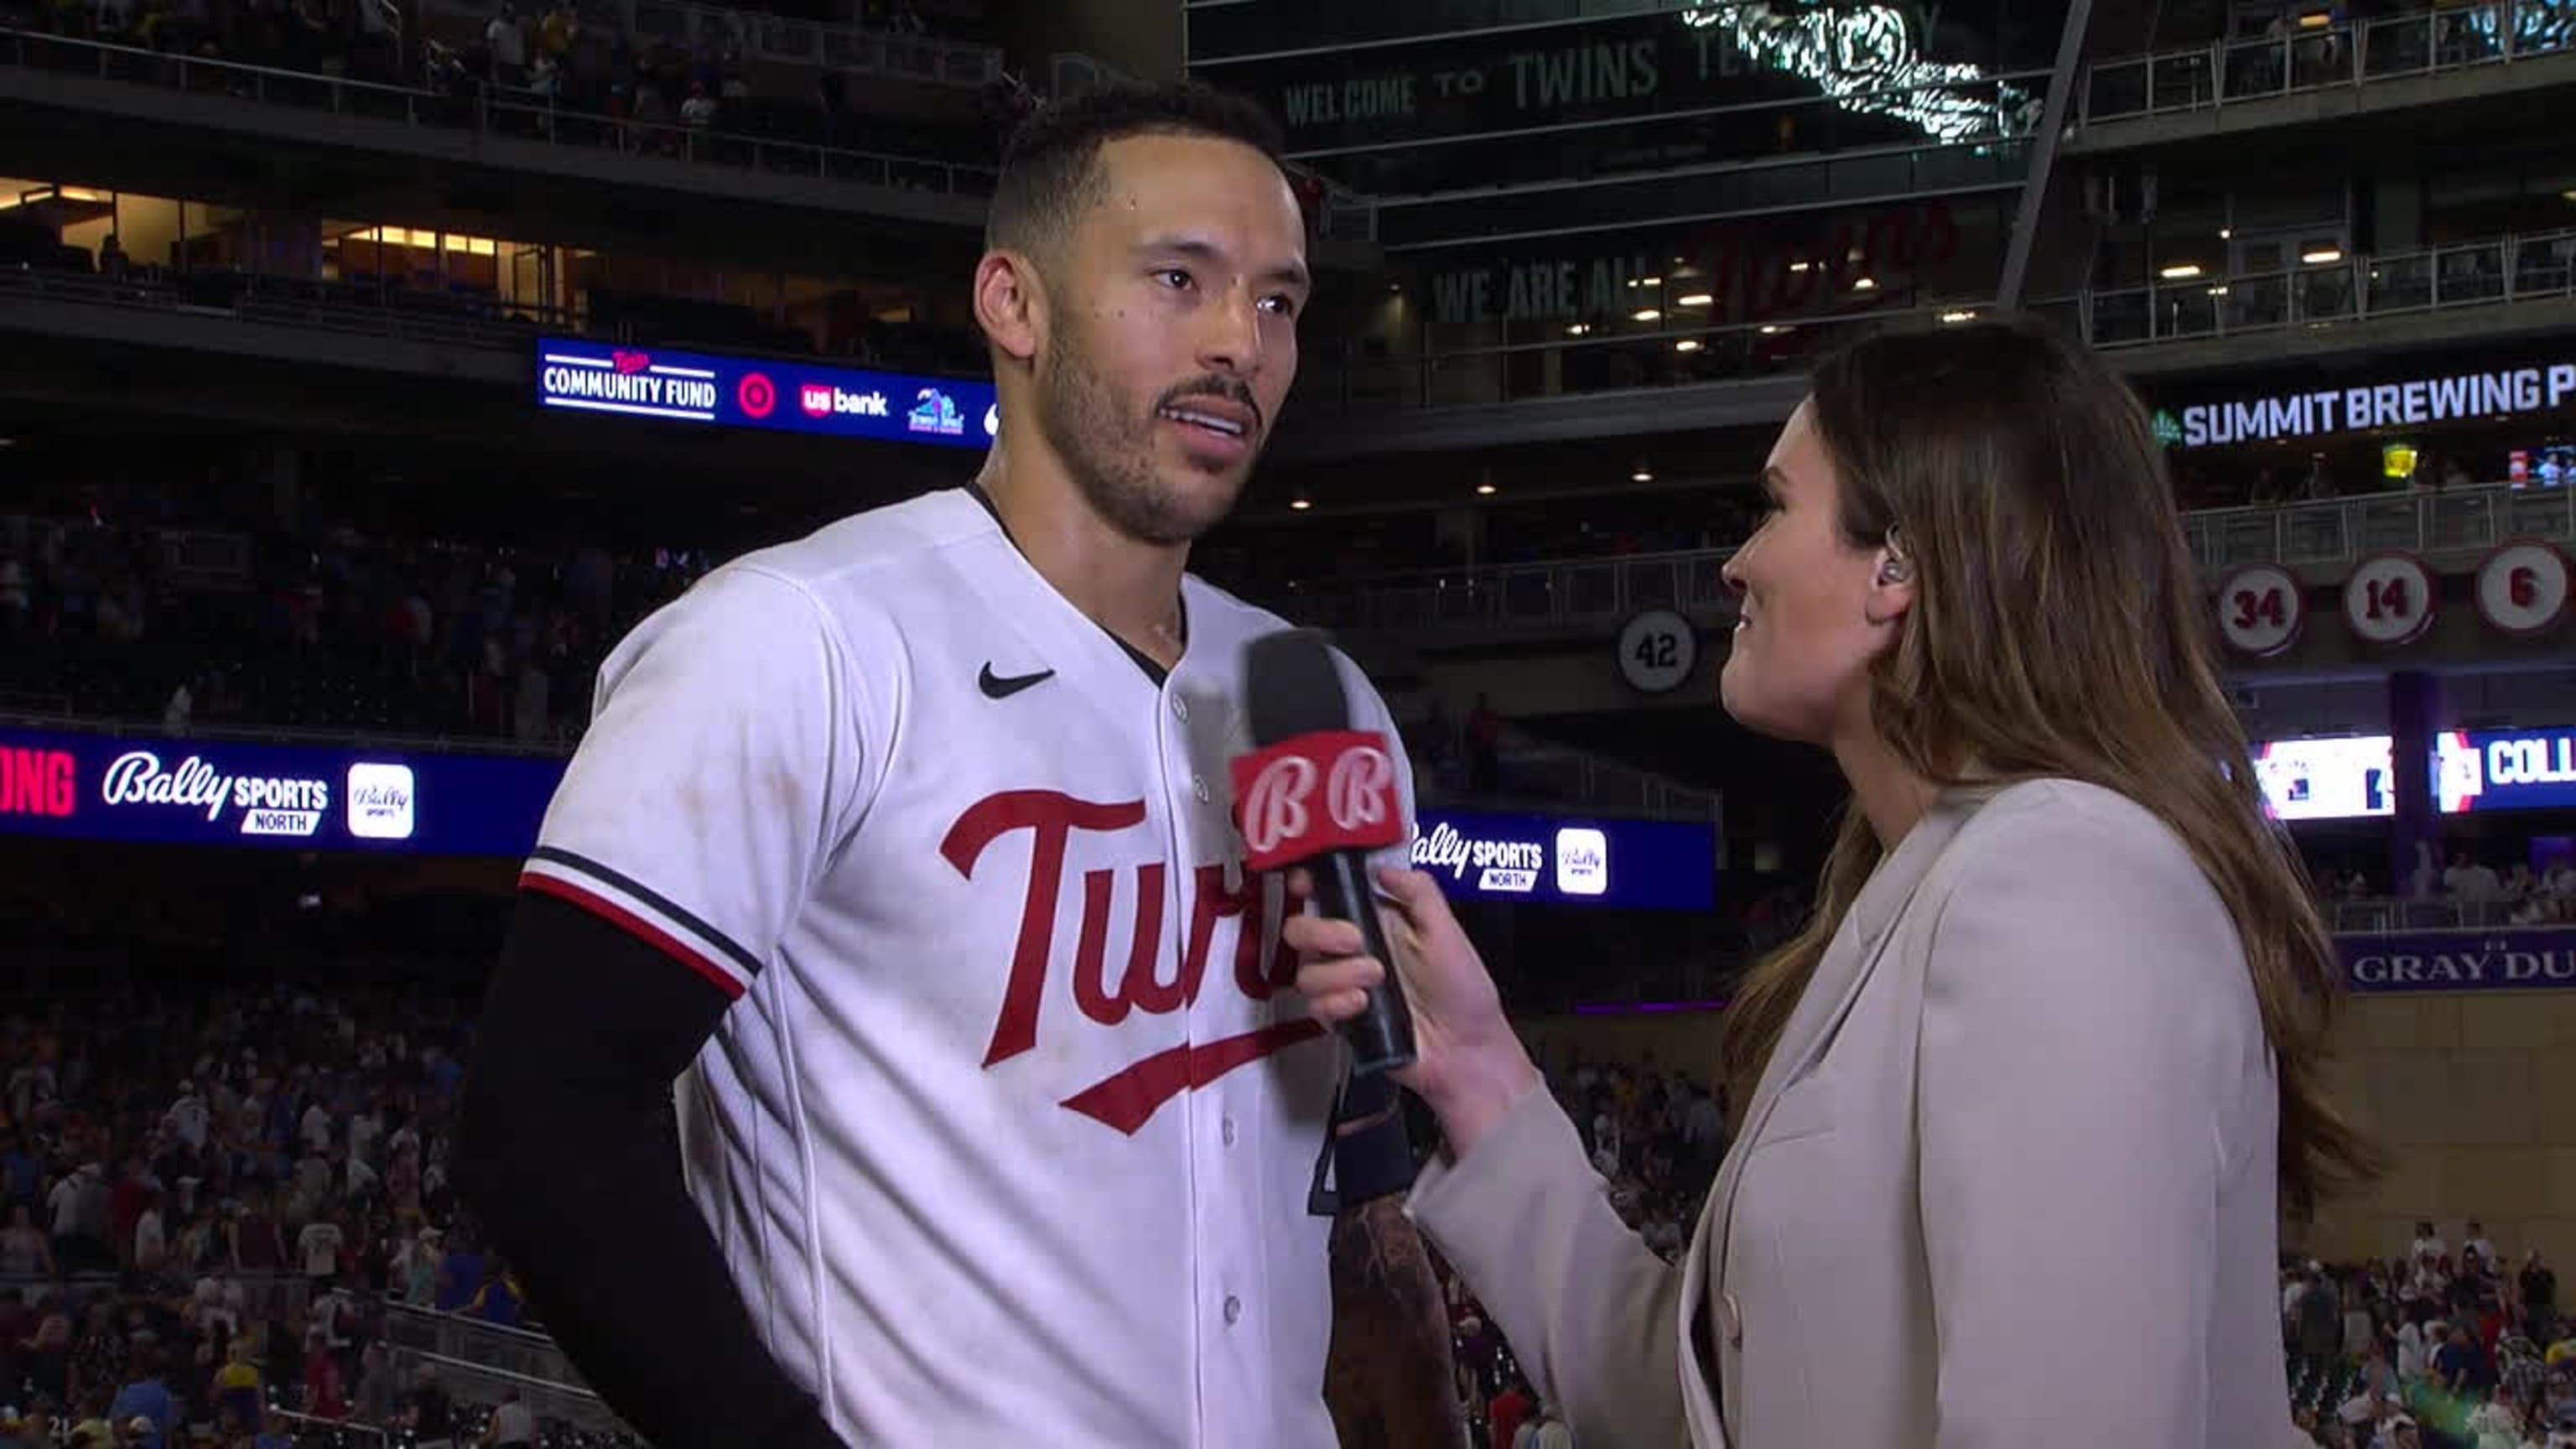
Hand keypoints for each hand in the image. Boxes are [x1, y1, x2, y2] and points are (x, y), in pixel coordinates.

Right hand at [1283, 865, 1539, 1157]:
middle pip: (1302, 928)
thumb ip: (1418, 892)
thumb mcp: (1448, 931)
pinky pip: (1315, 1006)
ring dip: (1339, 972)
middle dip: (1321, 930)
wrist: (1466, 1050)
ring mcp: (1344, 985)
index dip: (1309, 883)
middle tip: (1355, 941)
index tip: (1305, 882)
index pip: (1329, 894)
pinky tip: (1362, 1005)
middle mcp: (1354, 950)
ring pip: (1306, 969)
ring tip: (1376, 981)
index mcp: (1378, 921)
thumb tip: (1380, 868)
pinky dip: (1336, 1003)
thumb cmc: (1464, 991)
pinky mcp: (1341, 1019)